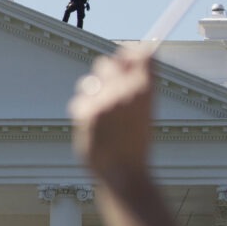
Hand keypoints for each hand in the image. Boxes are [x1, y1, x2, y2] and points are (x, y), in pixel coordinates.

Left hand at [68, 46, 154, 182]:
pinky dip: (84, 111)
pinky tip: (94, 126)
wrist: (123, 171)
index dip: (130, 54)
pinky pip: (80, 100)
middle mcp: (126, 90)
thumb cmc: (136, 144)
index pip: (140, 54)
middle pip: (108, 62)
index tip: (127, 59)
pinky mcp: (86, 112)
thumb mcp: (146, 112)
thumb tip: (132, 55)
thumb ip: (140, 84)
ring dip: (93, 93)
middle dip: (107, 72)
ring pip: (89, 81)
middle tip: (109, 86)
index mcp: (146, 89)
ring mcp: (105, 100)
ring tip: (102, 112)